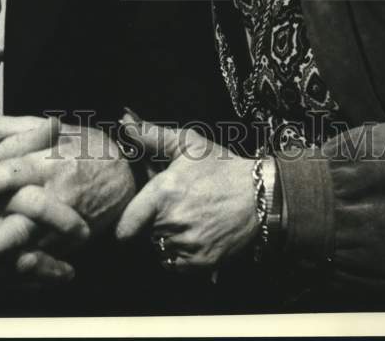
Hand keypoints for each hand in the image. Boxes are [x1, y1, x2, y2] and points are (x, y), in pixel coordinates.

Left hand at [0, 115, 135, 250]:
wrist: (127, 170)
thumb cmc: (79, 144)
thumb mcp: (44, 128)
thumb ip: (2, 128)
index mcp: (46, 158)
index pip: (7, 172)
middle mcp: (55, 189)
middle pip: (18, 212)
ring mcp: (65, 217)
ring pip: (32, 239)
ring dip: (1, 252)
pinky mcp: (73, 238)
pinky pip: (46, 255)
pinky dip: (23, 264)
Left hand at [115, 120, 257, 272]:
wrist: (260, 195)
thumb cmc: (221, 167)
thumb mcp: (188, 144)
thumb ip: (150, 135)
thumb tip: (124, 121)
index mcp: (164, 193)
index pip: (125, 226)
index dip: (126, 221)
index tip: (133, 213)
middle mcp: (173, 223)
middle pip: (143, 233)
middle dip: (151, 220)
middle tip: (171, 205)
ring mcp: (187, 246)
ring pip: (158, 248)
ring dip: (165, 236)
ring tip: (185, 217)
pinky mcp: (201, 264)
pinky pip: (175, 264)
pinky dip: (178, 253)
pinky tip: (193, 232)